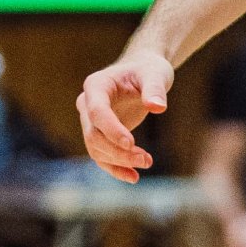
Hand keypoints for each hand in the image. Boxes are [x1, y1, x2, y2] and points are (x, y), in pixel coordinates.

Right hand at [77, 51, 173, 179]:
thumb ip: (155, 89)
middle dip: (118, 152)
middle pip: (93, 135)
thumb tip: (158, 107)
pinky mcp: (100, 134)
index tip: (132, 143)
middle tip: (146, 159)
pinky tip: (133, 177)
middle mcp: (87, 104)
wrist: (143, 73)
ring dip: (119, 162)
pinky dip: (115, 169)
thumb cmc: (148, 69)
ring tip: (147, 162)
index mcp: (96, 85)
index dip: (111, 129)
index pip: (97, 112)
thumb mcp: (156, 73)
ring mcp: (90, 121)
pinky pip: (102, 156)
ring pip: (96, 150)